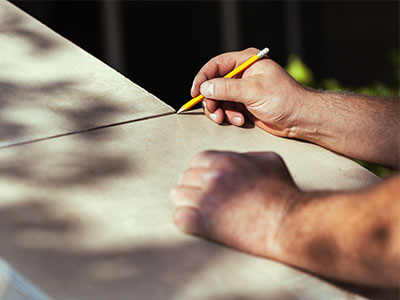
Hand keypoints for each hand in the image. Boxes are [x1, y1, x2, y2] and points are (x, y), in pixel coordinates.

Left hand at [169, 151, 303, 257]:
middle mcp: (212, 177)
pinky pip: (179, 217)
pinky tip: (196, 223)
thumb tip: (235, 159)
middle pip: (185, 177)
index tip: (206, 182)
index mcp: (224, 161)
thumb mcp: (269, 160)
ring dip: (186, 202)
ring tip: (198, 211)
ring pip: (177, 195)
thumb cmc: (283, 192)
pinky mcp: (204, 222)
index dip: (200, 172)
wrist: (288, 222)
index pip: (196, 161)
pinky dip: (186, 220)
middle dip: (193, 187)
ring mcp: (205, 200)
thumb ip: (246, 156)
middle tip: (204, 199)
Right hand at [191, 48, 307, 137]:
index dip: (203, 78)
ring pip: (218, 99)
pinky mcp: (243, 104)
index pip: (216, 65)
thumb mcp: (254, 91)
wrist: (300, 119)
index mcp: (246, 62)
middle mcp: (242, 74)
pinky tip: (240, 121)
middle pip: (214, 84)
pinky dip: (229, 117)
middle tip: (215, 113)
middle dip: (212, 100)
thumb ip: (227, 88)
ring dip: (221, 111)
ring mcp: (242, 90)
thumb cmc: (284, 99)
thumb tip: (205, 87)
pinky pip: (226, 109)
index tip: (195, 92)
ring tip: (232, 120)